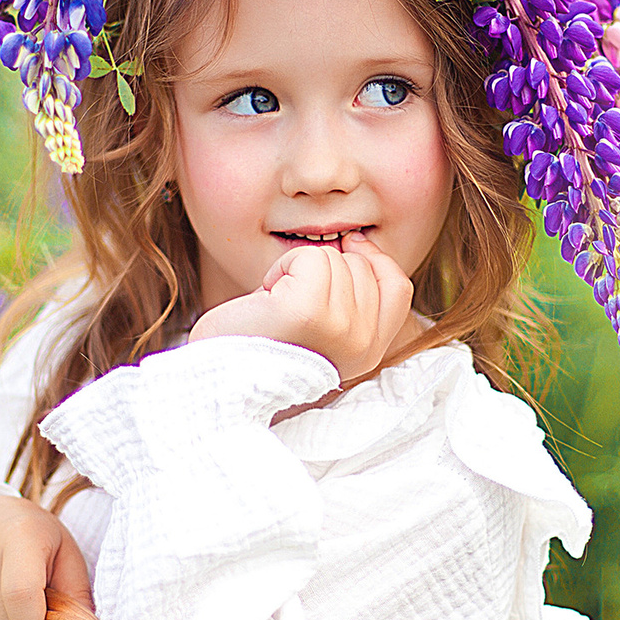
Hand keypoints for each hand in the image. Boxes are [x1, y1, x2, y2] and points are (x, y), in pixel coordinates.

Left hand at [189, 229, 413, 383]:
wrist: (221, 377)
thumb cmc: (263, 349)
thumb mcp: (323, 327)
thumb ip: (352, 298)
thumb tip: (358, 242)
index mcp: (370, 353)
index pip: (398, 288)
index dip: (377, 259)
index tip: (352, 244)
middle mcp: (362, 344)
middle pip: (361, 267)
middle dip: (322, 270)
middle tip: (290, 302)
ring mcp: (339, 328)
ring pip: (333, 258)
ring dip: (298, 269)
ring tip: (277, 304)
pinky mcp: (309, 312)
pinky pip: (308, 257)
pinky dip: (282, 266)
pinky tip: (267, 295)